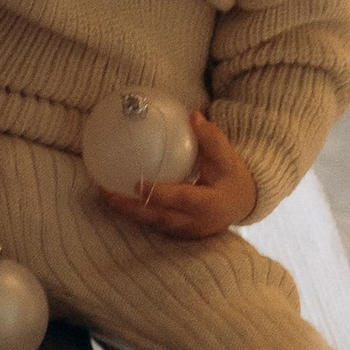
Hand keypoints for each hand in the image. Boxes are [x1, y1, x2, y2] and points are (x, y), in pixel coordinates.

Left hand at [96, 111, 253, 238]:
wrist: (243, 202)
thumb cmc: (233, 176)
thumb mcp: (227, 156)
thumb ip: (211, 138)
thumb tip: (193, 115)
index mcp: (211, 204)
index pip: (183, 199)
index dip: (160, 193)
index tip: (137, 183)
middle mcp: (197, 222)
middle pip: (161, 217)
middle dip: (133, 208)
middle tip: (108, 195)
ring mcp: (188, 231)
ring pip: (155, 224)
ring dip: (130, 212)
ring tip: (106, 197)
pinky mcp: (180, 233)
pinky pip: (156, 224)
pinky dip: (137, 214)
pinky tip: (119, 201)